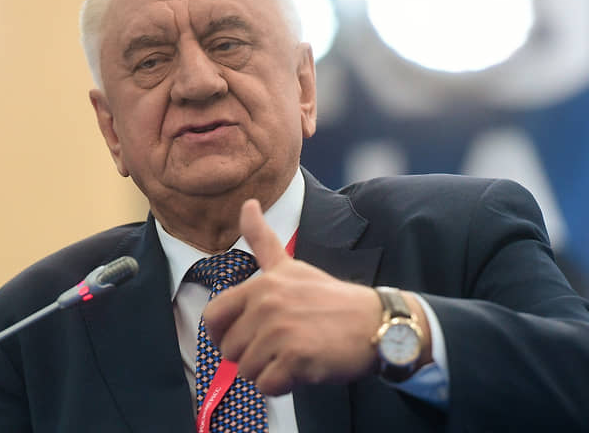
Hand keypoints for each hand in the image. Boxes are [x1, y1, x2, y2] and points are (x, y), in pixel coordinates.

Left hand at [203, 199, 386, 395]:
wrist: (376, 323)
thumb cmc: (331, 299)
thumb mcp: (291, 265)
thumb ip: (262, 240)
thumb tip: (247, 203)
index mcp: (261, 285)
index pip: (213, 317)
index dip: (222, 334)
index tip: (241, 337)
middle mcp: (267, 305)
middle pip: (229, 350)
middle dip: (250, 355)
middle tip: (280, 346)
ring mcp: (281, 331)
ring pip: (246, 371)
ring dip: (267, 371)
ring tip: (294, 354)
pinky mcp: (297, 358)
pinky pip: (266, 386)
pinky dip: (282, 385)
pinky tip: (302, 369)